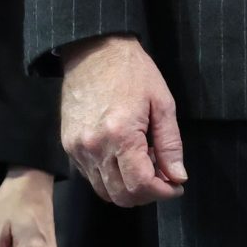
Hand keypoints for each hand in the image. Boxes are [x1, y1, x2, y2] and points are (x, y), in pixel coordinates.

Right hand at [60, 34, 186, 205]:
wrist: (94, 50)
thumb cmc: (132, 72)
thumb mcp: (162, 103)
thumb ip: (170, 144)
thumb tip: (178, 177)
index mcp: (121, 135)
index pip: (141, 185)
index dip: (163, 192)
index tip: (176, 186)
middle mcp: (94, 148)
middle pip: (121, 196)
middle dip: (147, 194)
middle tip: (163, 179)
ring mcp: (77, 149)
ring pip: (104, 191)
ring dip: (127, 188)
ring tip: (144, 166)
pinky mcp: (69, 146)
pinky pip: (90, 176)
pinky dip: (110, 177)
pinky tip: (124, 158)